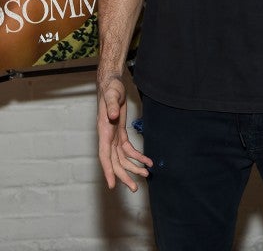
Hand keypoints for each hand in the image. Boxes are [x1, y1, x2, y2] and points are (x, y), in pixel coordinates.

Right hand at [97, 75, 152, 191]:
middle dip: (124, 175)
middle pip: (114, 161)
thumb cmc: (111, 90)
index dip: (108, 170)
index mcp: (104, 131)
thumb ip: (111, 105)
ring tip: (145, 174)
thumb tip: (110, 116)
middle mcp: (107, 137)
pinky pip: (128, 149)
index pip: (104, 155)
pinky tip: (147, 161)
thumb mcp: (112, 95)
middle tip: (135, 188)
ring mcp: (113, 137)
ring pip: (122, 158)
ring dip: (133, 167)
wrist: (112, 85)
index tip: (112, 185)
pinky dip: (137, 156)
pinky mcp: (120, 133)